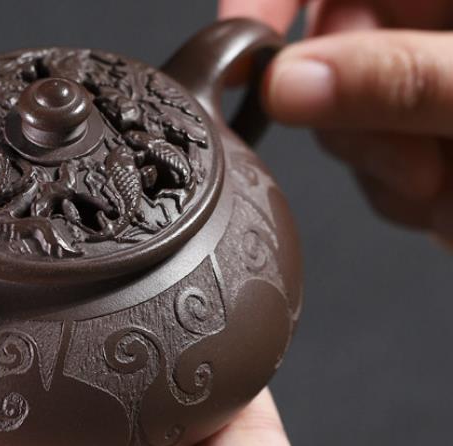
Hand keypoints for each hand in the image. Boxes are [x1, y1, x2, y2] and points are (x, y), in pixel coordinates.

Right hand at [220, 0, 452, 244]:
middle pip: (329, 49)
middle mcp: (431, 30)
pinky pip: (364, 162)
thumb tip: (285, 85)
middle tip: (402, 150)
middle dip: (344, 112)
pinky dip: (389, 192)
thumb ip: (392, 81)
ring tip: (437, 179)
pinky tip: (442, 199)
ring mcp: (423, 89)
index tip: (239, 58)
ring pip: (339, 116)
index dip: (271, 2)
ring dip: (373, 162)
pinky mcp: (419, 141)